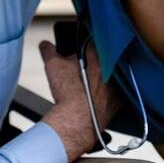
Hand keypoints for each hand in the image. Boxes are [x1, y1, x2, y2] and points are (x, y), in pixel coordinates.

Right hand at [37, 39, 119, 159]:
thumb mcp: (53, 66)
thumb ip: (49, 50)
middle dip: (92, 63)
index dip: (82, 46)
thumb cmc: (67, 92)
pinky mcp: (118, 102)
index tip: (77, 52)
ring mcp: (117, 86)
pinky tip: (96, 97)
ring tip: (86, 85)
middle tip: (80, 70)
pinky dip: (108, 95)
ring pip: (110, 77)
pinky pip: (116, 95)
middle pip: (102, 60)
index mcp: (98, 55)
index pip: (92, 43)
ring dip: (102, 78)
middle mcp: (111, 69)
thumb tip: (45, 44)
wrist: (76, 119)